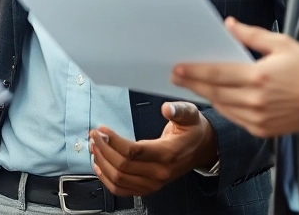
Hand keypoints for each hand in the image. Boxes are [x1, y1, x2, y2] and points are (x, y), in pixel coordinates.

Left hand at [88, 102, 217, 196]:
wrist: (203, 149)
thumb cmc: (194, 131)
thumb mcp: (190, 114)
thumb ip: (178, 110)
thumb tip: (167, 108)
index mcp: (168, 153)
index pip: (133, 151)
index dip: (113, 141)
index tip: (102, 130)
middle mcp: (160, 172)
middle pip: (122, 165)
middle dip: (103, 149)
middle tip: (95, 135)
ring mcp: (154, 183)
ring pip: (119, 179)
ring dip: (102, 163)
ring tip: (95, 147)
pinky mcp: (149, 187)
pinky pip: (123, 190)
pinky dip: (107, 180)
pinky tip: (99, 166)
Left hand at [171, 17, 298, 138]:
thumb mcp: (282, 44)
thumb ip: (252, 35)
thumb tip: (228, 25)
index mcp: (258, 77)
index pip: (217, 74)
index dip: (195, 71)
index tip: (178, 67)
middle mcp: (255, 100)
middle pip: (214, 91)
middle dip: (193, 83)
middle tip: (175, 75)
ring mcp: (258, 118)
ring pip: (222, 107)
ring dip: (205, 95)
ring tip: (192, 85)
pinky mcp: (262, 130)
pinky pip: (234, 118)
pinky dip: (222, 107)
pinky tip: (215, 98)